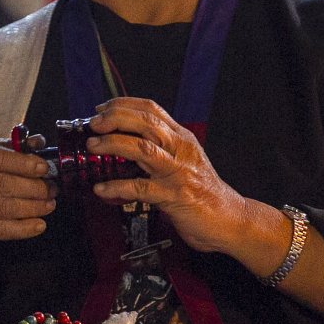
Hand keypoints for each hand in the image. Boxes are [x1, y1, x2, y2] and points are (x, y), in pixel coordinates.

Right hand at [0, 136, 57, 259]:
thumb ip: (6, 146)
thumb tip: (38, 142)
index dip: (23, 163)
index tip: (43, 167)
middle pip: (3, 184)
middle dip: (35, 187)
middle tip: (52, 187)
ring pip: (5, 208)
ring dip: (34, 207)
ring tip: (49, 203)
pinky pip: (0, 230)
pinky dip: (24, 228)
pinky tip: (39, 224)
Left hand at [85, 97, 246, 253]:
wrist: (230, 219)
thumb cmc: (202, 191)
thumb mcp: (183, 159)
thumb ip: (159, 147)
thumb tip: (122, 139)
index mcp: (181, 138)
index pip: (151, 109)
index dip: (123, 105)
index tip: (101, 108)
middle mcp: (180, 149)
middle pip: (146, 121)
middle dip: (116, 118)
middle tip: (93, 123)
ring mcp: (178, 172)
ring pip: (143, 148)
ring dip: (113, 144)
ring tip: (93, 146)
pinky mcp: (174, 196)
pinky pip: (141, 189)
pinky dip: (118, 187)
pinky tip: (102, 188)